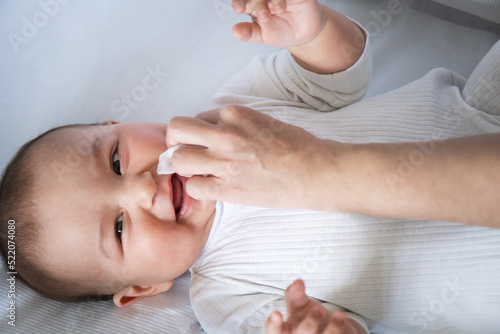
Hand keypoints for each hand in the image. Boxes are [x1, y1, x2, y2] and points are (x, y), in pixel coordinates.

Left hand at [166, 105, 333, 208]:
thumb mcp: (264, 121)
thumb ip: (238, 124)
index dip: (199, 133)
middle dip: (176, 142)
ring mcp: (224, 161)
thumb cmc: (298, 147)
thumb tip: (217, 133)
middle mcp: (224, 134)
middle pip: (176, 130)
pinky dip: (198, 189)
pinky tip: (211, 189)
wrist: (316, 171)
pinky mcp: (228, 187)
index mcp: (235, 114)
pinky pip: (193, 186)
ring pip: (178, 159)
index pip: (197, 118)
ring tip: (199, 173)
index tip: (207, 144)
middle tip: (187, 153)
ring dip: (184, 167)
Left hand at [231, 0, 325, 47]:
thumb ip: (249, 33)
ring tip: (277, 9)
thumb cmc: (280, 32)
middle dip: (258, 3)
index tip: (239, 9)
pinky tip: (284, 4)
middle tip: (265, 15)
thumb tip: (235, 31)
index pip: (240, 1)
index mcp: (251, 6)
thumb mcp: (263, 36)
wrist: (303, 34)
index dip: (239, 3)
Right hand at [265, 280, 360, 333]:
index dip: (273, 324)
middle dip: (310, 323)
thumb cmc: (309, 317)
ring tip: (339, 313)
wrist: (330, 327)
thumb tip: (298, 282)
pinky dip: (338, 327)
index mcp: (286, 330)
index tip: (276, 314)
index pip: (274, 330)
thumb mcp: (299, 305)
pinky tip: (341, 316)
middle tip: (318, 310)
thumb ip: (295, 293)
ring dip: (331, 328)